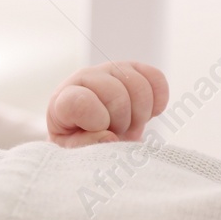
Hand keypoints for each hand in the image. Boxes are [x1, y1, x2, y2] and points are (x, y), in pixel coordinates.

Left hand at [46, 61, 168, 146]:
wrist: (92, 129)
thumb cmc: (80, 141)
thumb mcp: (74, 151)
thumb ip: (86, 146)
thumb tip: (110, 136)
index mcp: (63, 100)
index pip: (80, 102)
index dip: (97, 122)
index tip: (100, 131)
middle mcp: (84, 77)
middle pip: (116, 95)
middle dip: (123, 121)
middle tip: (118, 131)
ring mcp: (109, 69)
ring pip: (139, 86)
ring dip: (141, 114)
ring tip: (130, 124)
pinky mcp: (133, 68)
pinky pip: (156, 78)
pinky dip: (158, 100)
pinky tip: (148, 113)